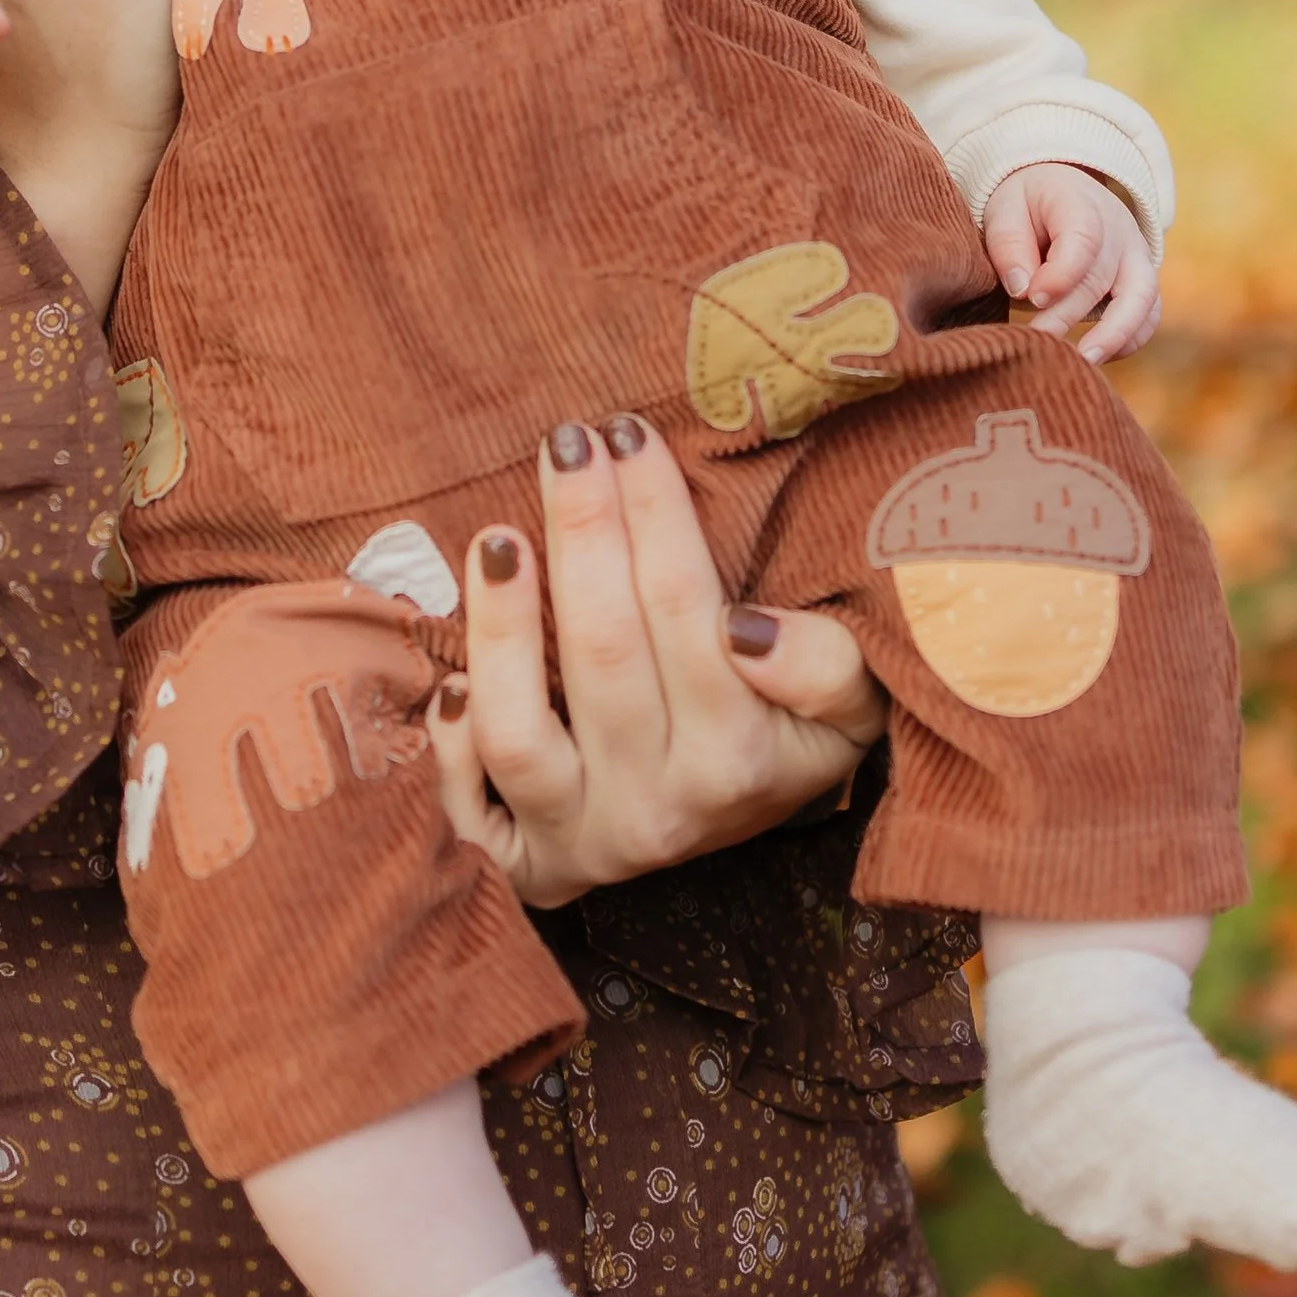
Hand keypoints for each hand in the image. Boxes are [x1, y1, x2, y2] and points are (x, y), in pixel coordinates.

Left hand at [428, 416, 885, 911]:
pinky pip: (468, 808)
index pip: (687, 612)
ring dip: (501, 625)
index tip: (629, 434)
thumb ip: (830, 667)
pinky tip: (450, 672)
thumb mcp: (846, 708)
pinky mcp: (525, 862)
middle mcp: (661, 806)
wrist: (731, 844)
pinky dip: (451, 741)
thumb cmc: (781, 736)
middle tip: (567, 441)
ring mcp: (585, 836)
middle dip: (581, 528)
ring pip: (519, 730)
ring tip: (496, 537)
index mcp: (742, 759)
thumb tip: (746, 630)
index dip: (654, 514)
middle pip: (604, 650)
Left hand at [984, 162, 1159, 362]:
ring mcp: (1135, 255)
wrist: (1060, 189)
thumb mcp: (1004, 208)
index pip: (1083, 239)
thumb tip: (1022, 289)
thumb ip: (1009, 244)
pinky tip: (1097, 357)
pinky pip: (1150, 314)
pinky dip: (1130, 339)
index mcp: (1080, 202)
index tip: (1033, 298)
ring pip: (1142, 298)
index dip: (1061, 274)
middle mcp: (1118, 229)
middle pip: (1101, 277)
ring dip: (1115, 334)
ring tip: (1082, 361)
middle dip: (1067, 314)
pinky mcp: (1141, 279)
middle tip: (1036, 339)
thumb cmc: (1026, 204)